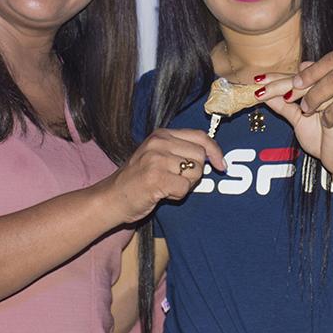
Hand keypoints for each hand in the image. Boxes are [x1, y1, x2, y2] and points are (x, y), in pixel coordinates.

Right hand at [109, 128, 224, 223]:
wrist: (111, 198)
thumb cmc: (137, 180)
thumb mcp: (156, 155)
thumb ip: (180, 151)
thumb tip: (213, 156)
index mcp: (161, 134)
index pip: (200, 136)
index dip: (215, 151)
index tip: (221, 165)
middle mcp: (159, 142)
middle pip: (200, 156)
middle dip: (195, 173)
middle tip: (177, 180)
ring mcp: (157, 159)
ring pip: (195, 172)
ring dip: (186, 185)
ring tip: (167, 186)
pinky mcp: (155, 177)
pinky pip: (184, 188)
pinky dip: (177, 195)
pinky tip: (162, 193)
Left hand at [259, 69, 332, 182]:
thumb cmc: (322, 139)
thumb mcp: (297, 121)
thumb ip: (283, 106)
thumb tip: (263, 93)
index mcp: (319, 88)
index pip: (296, 76)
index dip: (276, 77)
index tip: (258, 80)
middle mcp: (330, 88)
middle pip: (303, 77)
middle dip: (278, 82)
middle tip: (259, 89)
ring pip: (312, 84)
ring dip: (288, 88)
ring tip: (269, 95)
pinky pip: (324, 100)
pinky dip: (309, 102)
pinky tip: (299, 108)